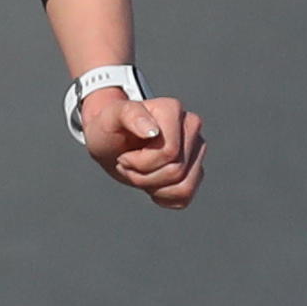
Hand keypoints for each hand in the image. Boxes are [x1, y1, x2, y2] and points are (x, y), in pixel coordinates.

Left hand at [80, 87, 206, 206]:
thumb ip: (130, 115)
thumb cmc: (110, 127)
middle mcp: (190, 125)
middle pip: (176, 171)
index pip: (169, 153)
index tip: (123, 155)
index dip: (140, 163)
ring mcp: (196, 148)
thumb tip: (153, 131)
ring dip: (153, 186)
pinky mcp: (196, 169)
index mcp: (173, 109)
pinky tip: (150, 181)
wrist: (112, 141)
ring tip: (138, 171)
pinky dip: (163, 196)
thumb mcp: (110, 118)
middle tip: (127, 163)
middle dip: (144, 176)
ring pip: (183, 186)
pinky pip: (185, 196)